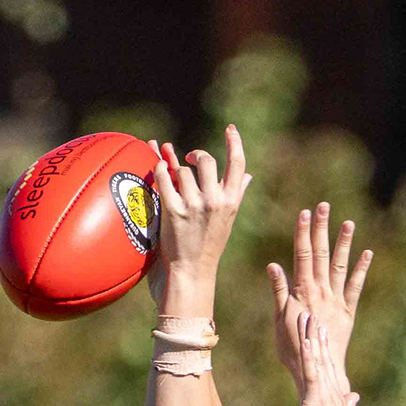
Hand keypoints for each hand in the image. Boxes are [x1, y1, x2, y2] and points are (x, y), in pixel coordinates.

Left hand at [146, 126, 248, 313]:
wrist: (191, 276)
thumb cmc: (207, 249)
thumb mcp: (227, 222)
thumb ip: (236, 195)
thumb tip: (249, 176)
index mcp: (231, 203)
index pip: (238, 165)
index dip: (235, 143)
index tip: (231, 128)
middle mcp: (216, 202)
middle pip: (207, 161)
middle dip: (196, 156)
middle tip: (189, 158)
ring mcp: (195, 206)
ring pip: (183, 170)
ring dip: (174, 172)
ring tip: (171, 181)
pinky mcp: (175, 211)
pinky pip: (164, 178)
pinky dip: (158, 171)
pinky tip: (157, 170)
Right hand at [266, 202, 370, 405]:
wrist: (317, 369)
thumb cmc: (293, 347)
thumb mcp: (280, 319)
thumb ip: (279, 290)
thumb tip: (273, 265)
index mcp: (302, 291)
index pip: (302, 255)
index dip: (303, 233)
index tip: (304, 213)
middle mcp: (321, 291)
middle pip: (321, 254)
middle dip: (321, 229)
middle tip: (323, 206)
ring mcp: (337, 300)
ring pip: (340, 266)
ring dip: (344, 243)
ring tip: (348, 223)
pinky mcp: (348, 312)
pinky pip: (356, 287)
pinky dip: (361, 270)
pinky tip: (367, 253)